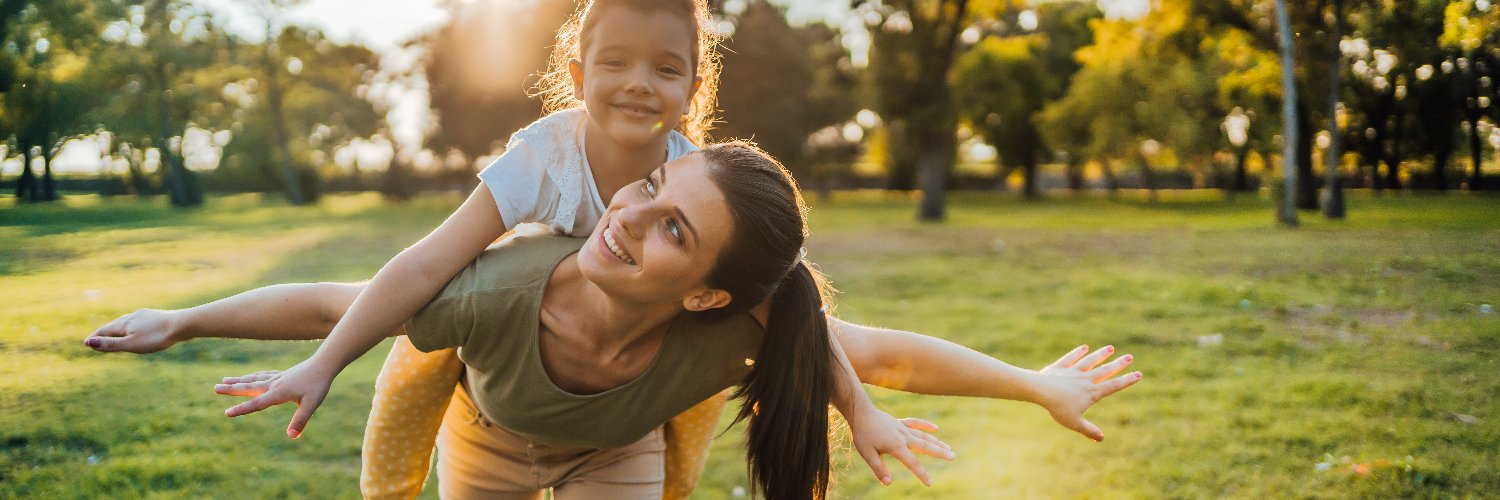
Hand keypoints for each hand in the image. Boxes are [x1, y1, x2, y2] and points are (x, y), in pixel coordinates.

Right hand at [84, 308, 181, 352]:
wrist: (183, 324)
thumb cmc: (157, 337)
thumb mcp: (131, 344)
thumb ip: (111, 345)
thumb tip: (88, 343)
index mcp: (124, 324)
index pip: (104, 331)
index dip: (95, 338)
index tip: (86, 343)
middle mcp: (132, 316)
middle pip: (114, 325)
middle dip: (104, 332)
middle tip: (95, 338)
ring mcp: (145, 315)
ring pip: (127, 321)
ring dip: (117, 327)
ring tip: (114, 331)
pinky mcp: (156, 316)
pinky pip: (139, 320)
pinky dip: (131, 325)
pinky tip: (138, 325)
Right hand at [213, 359, 335, 438]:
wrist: (324, 365)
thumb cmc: (318, 385)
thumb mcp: (312, 404)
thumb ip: (301, 420)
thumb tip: (292, 436)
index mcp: (279, 393)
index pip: (257, 404)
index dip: (242, 409)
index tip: (226, 413)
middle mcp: (274, 384)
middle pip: (249, 388)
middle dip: (232, 390)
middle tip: (215, 388)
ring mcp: (277, 378)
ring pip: (254, 379)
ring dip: (238, 381)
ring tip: (224, 380)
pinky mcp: (282, 374)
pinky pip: (263, 375)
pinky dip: (253, 376)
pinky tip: (249, 376)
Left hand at [848, 408, 955, 486]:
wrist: (861, 412)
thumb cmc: (862, 434)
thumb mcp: (867, 454)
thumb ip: (878, 468)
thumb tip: (888, 482)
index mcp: (896, 446)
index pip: (913, 463)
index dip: (922, 474)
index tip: (930, 483)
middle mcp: (903, 437)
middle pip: (925, 446)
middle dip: (940, 452)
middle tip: (953, 456)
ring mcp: (902, 429)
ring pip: (923, 436)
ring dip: (936, 442)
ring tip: (948, 448)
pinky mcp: (899, 423)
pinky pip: (915, 423)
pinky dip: (925, 425)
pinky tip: (935, 428)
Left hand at [1032, 344, 1141, 441]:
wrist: (1040, 390)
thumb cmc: (1058, 408)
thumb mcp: (1075, 423)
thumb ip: (1089, 430)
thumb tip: (1101, 438)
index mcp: (1091, 393)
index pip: (1113, 386)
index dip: (1126, 381)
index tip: (1138, 374)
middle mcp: (1085, 379)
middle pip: (1105, 370)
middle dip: (1118, 364)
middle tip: (1130, 357)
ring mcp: (1072, 371)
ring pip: (1090, 361)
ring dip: (1101, 355)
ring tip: (1110, 348)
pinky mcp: (1060, 367)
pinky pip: (1071, 359)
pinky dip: (1078, 353)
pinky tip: (1084, 348)